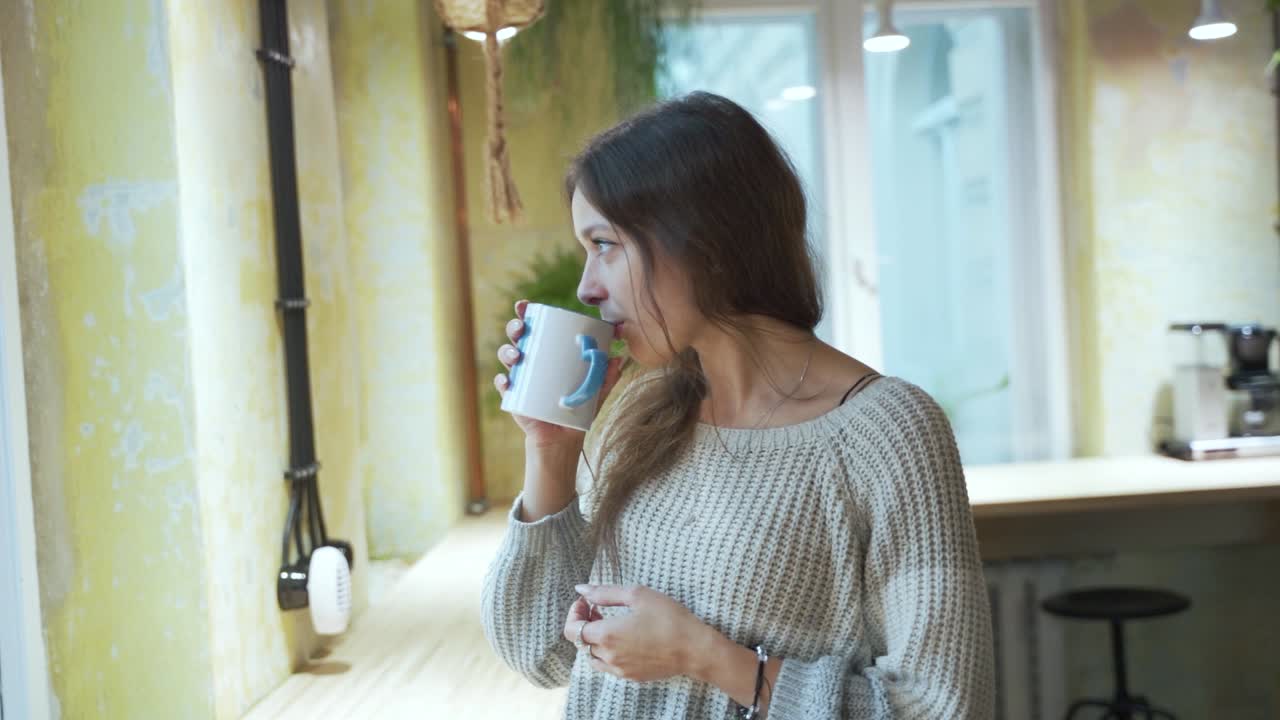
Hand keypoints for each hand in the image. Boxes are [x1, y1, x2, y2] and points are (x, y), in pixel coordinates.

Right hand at [494, 299, 624, 448]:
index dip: (526, 313)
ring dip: (507, 352)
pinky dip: (502, 382)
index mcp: (546, 352)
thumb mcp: (595, 391)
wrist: (564, 437)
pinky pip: (503, 386)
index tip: (525, 305)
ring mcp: (520, 378)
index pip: (535, 328)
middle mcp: (530, 361)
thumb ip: (606, 376)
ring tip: (517, 356)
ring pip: (507, 358)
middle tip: (522, 328)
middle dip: (515, 328)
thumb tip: (618, 358)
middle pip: (517, 337)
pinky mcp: (514, 397)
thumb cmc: (578, 409)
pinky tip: (507, 381)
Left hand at [565, 583, 711, 682]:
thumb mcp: (637, 595)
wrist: (694, 649)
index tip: (586, 602)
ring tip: (609, 623)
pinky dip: (606, 652)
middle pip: (581, 641)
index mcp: (606, 634)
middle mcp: (609, 656)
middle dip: (584, 622)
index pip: (572, 630)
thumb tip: (581, 589)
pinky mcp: (631, 676)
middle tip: (598, 607)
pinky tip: (622, 638)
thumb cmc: (669, 618)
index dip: (574, 613)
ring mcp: (619, 669)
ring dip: (593, 639)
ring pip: (592, 656)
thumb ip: (605, 592)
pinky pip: (608, 666)